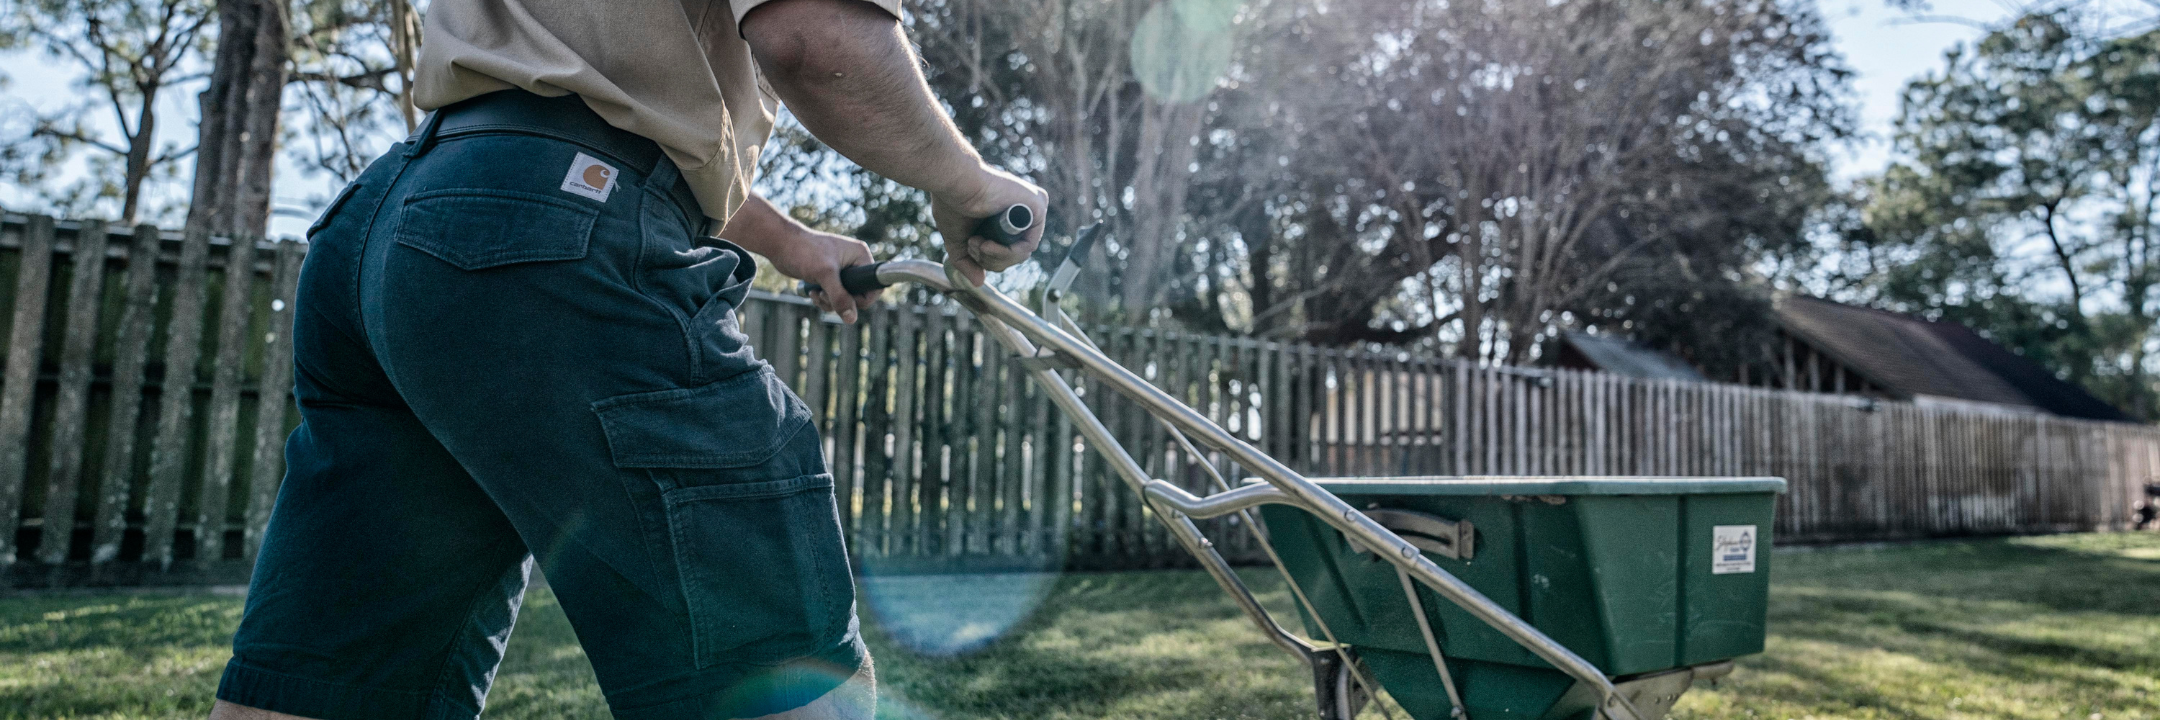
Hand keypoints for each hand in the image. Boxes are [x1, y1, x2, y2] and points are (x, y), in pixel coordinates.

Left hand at [764, 226, 883, 322]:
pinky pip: (834, 297)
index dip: (862, 298)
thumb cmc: (804, 251)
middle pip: (859, 296)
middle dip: (841, 301)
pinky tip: (813, 292)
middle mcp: (854, 263)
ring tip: (817, 293)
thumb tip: (851, 319)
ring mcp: (842, 271)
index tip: (846, 300)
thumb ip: (839, 296)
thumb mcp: (824, 274)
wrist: (781, 244)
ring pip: (845, 300)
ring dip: (829, 302)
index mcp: (860, 256)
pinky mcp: (829, 278)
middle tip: (825, 294)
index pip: (874, 286)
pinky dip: (824, 300)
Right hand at [931, 164, 1047, 286]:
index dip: (989, 258)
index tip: (970, 247)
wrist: (954, 183)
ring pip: (1021, 254)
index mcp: (1008, 218)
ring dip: (995, 257)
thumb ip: (968, 260)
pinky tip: (988, 244)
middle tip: (973, 244)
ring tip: (977, 242)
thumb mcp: (958, 239)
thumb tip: (979, 282)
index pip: (1008, 252)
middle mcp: (1024, 212)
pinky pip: (1027, 247)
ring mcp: (1033, 209)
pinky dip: (1006, 252)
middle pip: (1015, 256)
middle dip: (990, 259)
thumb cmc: (953, 202)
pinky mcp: (1038, 207)